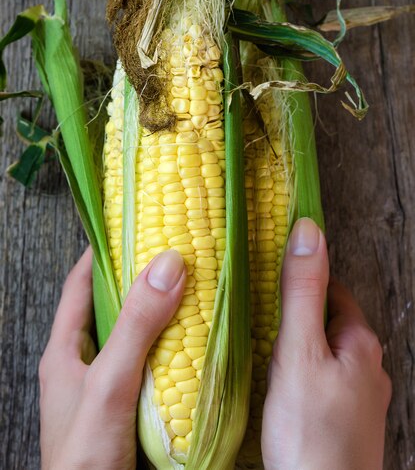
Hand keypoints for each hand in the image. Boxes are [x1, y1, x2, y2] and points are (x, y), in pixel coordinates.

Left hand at [39, 247, 185, 469]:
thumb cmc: (85, 455)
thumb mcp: (110, 382)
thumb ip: (137, 326)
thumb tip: (167, 265)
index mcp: (64, 351)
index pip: (79, 285)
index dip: (101, 252)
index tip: (130, 227)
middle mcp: (85, 365)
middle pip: (113, 308)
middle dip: (142, 281)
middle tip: (175, 256)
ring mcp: (109, 387)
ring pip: (138, 338)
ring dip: (162, 317)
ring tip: (194, 292)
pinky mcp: (132, 409)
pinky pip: (155, 367)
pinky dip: (175, 351)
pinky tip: (198, 344)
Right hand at [262, 218, 391, 469]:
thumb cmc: (310, 430)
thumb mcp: (299, 351)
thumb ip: (302, 291)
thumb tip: (309, 229)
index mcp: (361, 343)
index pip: (333, 291)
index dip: (304, 280)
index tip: (273, 278)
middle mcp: (369, 368)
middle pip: (329, 324)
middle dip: (299, 317)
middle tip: (262, 319)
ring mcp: (360, 399)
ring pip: (326, 356)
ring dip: (300, 349)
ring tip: (266, 353)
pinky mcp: (346, 424)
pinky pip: (324, 384)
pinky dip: (304, 377)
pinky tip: (283, 391)